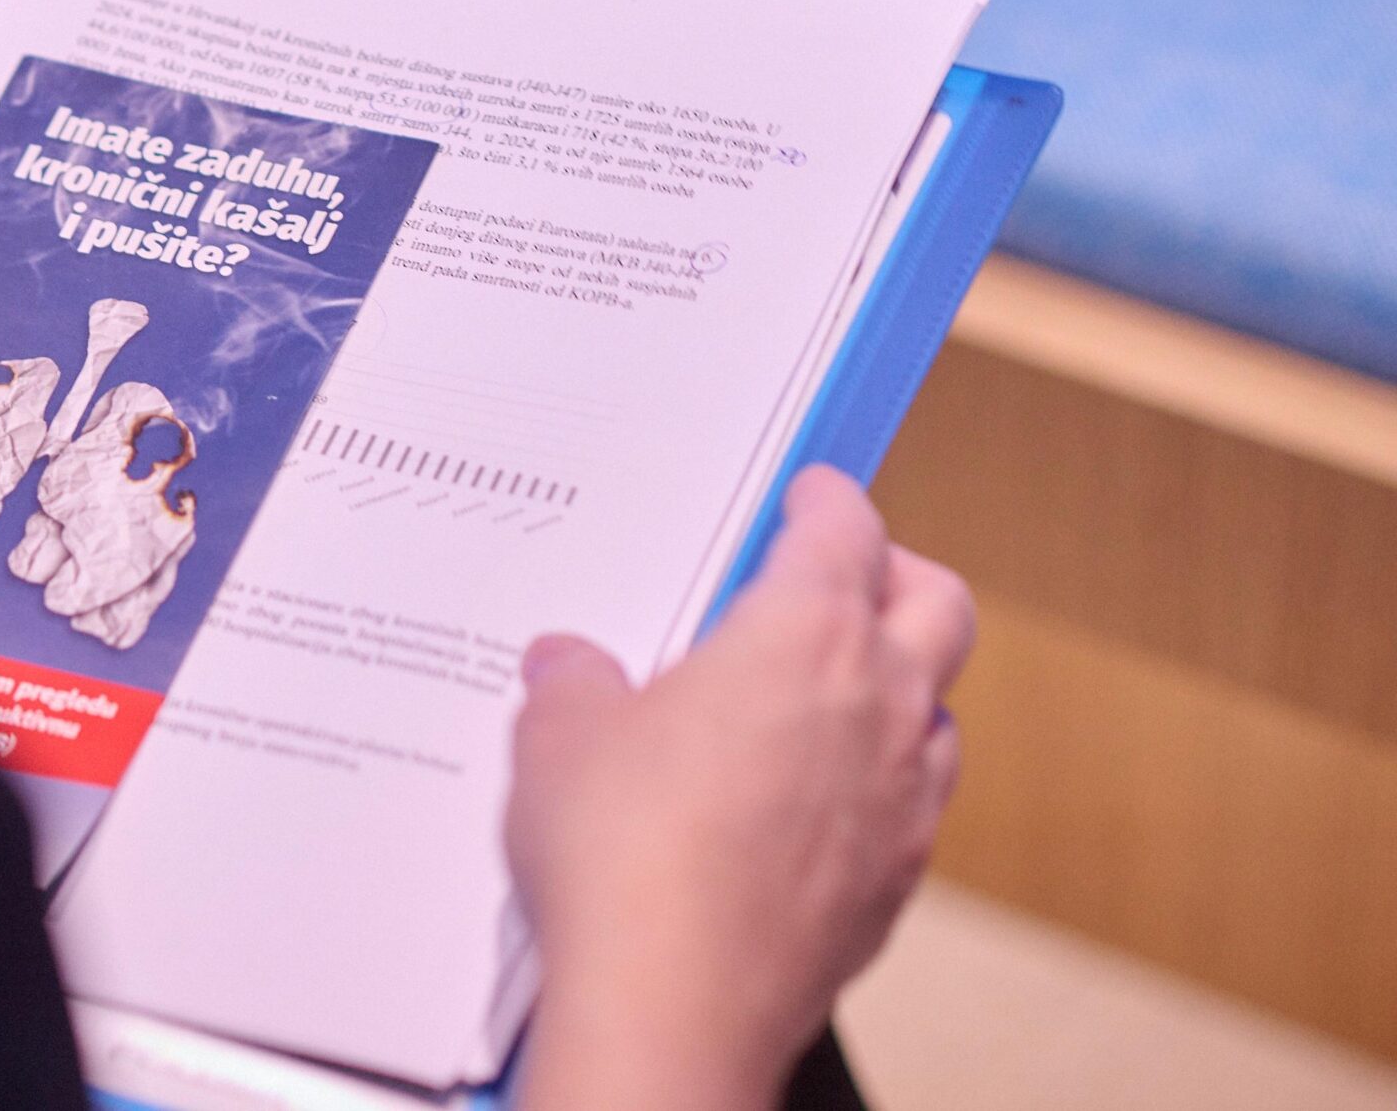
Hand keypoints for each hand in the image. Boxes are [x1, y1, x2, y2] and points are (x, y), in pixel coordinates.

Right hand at [508, 467, 971, 1110]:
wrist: (671, 1003)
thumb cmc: (624, 856)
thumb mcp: (560, 737)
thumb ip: (575, 684)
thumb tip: (570, 667)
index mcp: (805, 635)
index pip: (846, 530)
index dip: (827, 501)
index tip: (811, 494)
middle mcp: (878, 704)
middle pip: (938, 604)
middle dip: (899, 574)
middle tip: (847, 574)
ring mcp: (901, 800)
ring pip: (938, 710)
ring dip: (898, 686)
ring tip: (826, 695)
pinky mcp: (894, 884)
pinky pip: (912, 806)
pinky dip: (878, 783)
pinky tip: (811, 803)